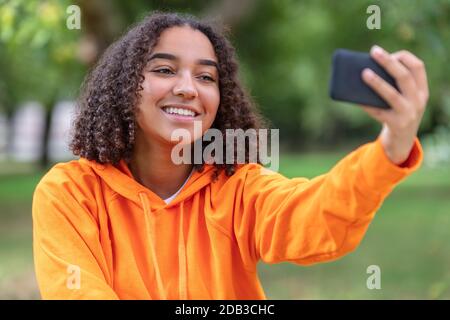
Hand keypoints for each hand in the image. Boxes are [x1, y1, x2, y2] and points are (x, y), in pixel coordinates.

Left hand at [361, 45, 428, 164]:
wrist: (402, 140)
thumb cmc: (398, 112)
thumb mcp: (404, 98)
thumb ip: (394, 85)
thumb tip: (366, 69)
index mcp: (421, 90)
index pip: (418, 67)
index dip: (404, 57)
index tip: (389, 52)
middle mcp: (418, 101)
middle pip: (404, 77)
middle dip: (389, 62)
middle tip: (374, 52)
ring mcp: (408, 114)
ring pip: (392, 95)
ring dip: (377, 83)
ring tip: (364, 73)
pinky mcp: (395, 124)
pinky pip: (378, 112)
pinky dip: (367, 104)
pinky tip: (356, 98)